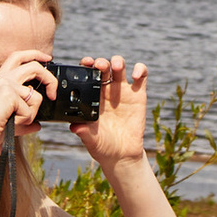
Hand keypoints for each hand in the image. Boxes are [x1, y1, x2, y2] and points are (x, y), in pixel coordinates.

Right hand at [0, 49, 60, 158]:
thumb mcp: (8, 121)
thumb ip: (23, 119)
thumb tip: (38, 125)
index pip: (18, 57)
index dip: (35, 55)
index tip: (48, 59)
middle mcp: (2, 79)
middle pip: (33, 66)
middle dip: (49, 78)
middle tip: (52, 94)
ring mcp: (6, 85)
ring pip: (36, 96)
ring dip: (31, 114)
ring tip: (16, 122)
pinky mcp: (9, 94)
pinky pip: (30, 110)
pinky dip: (25, 121)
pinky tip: (11, 124)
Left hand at [77, 55, 150, 174]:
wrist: (122, 155)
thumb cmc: (102, 146)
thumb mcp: (91, 140)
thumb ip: (84, 132)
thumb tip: (74, 126)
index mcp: (92, 96)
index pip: (87, 75)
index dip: (86, 66)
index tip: (85, 64)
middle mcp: (107, 90)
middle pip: (103, 67)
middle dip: (101, 62)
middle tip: (99, 66)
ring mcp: (123, 91)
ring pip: (120, 67)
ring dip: (117, 61)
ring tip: (116, 66)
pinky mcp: (138, 95)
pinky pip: (141, 76)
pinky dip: (140, 70)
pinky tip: (135, 76)